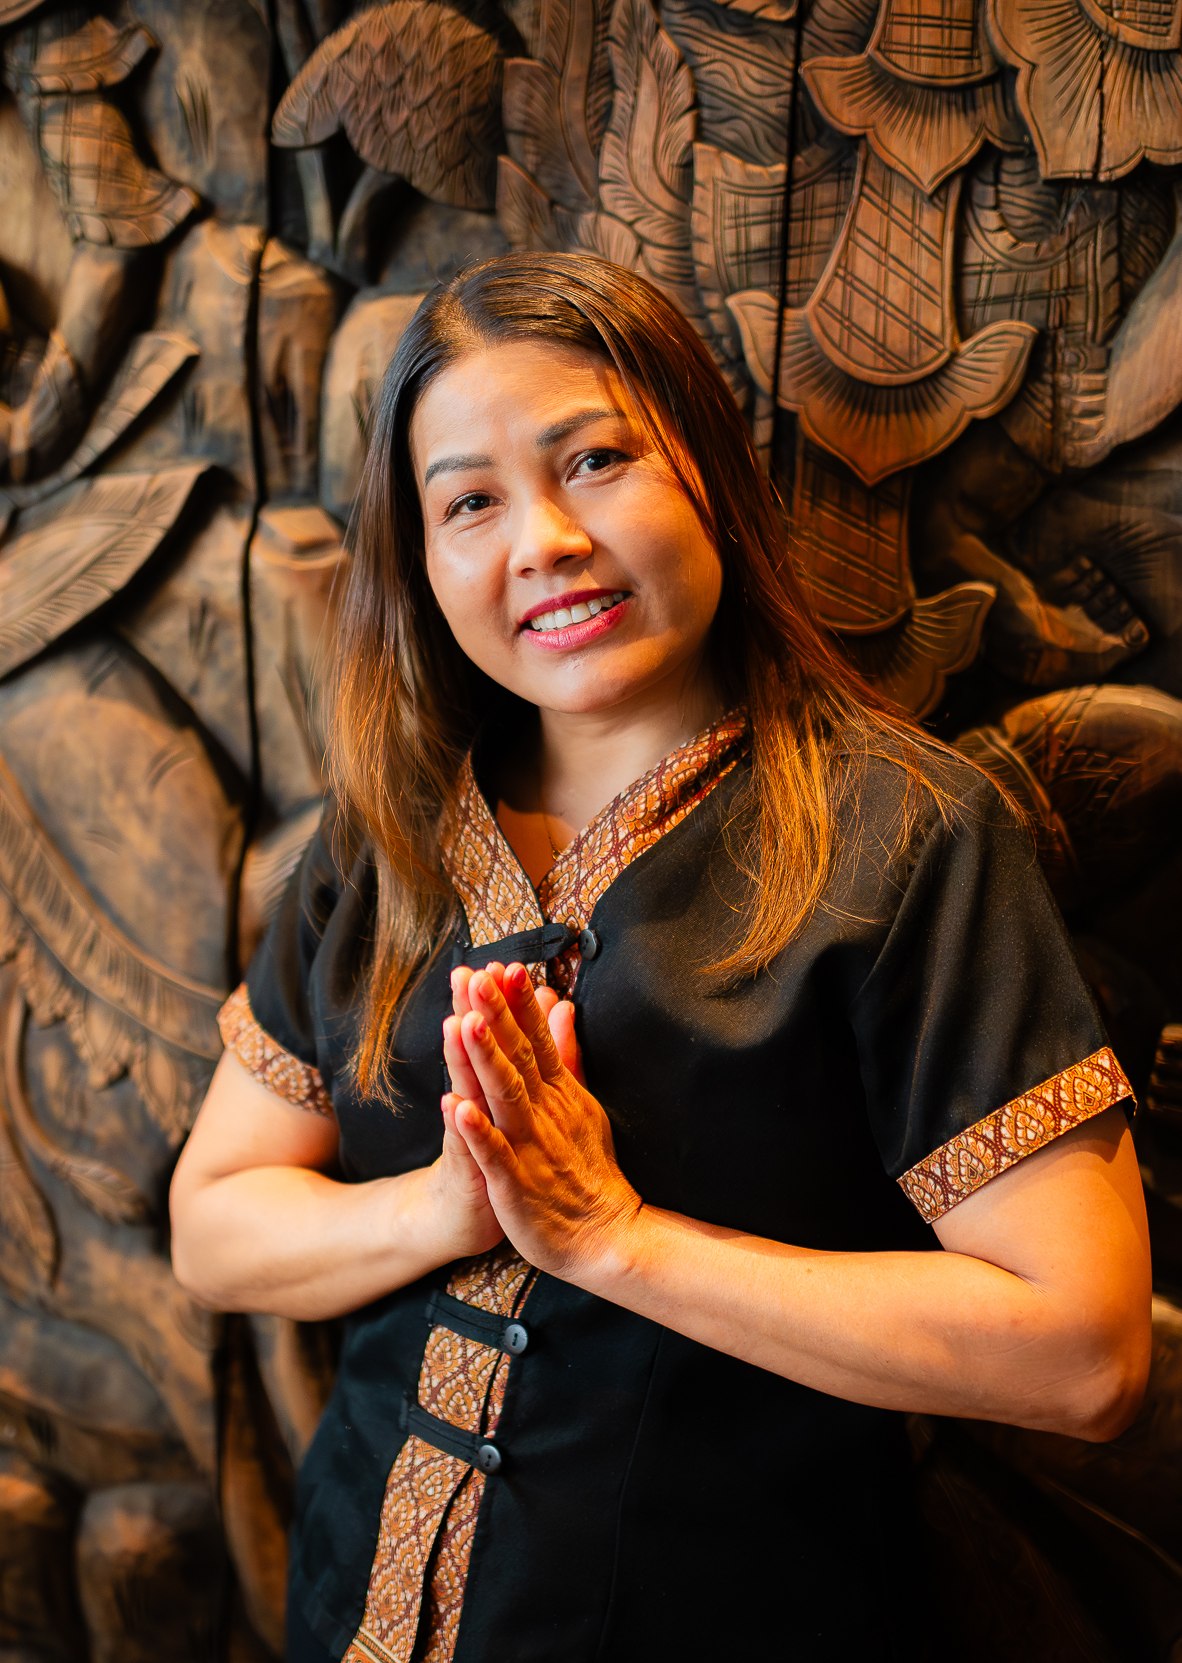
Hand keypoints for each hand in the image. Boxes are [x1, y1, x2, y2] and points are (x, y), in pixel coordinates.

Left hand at [450, 964, 640, 1281]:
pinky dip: (475, 1130)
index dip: (520, 1003)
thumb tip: (563, 1005)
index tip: (506, 965)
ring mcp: (531, 1148)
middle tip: (480, 977)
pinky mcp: (516, 1184)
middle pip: (519, 1057)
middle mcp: (545, 1114)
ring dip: (486, 1059)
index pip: (537, 1039)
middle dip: (498, 1016)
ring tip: (465, 1024)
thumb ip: (566, 1054)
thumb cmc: (588, 1171)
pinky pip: (493, 1153)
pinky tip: (456, 1106)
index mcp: (558, 1094)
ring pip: (505, 1096)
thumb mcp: (582, 1104)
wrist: (605, 1237)